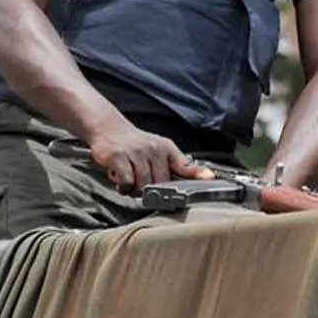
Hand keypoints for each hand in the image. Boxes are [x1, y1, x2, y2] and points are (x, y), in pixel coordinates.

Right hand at [88, 123, 212, 193]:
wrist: (109, 128)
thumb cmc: (135, 143)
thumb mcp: (158, 148)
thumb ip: (176, 164)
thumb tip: (199, 176)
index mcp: (166, 148)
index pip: (184, 164)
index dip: (197, 173)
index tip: (209, 177)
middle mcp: (154, 149)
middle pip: (162, 182)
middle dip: (153, 190)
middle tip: (143, 185)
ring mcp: (136, 152)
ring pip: (143, 184)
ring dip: (136, 188)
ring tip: (131, 180)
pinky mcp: (119, 157)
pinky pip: (127, 182)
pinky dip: (124, 187)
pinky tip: (121, 179)